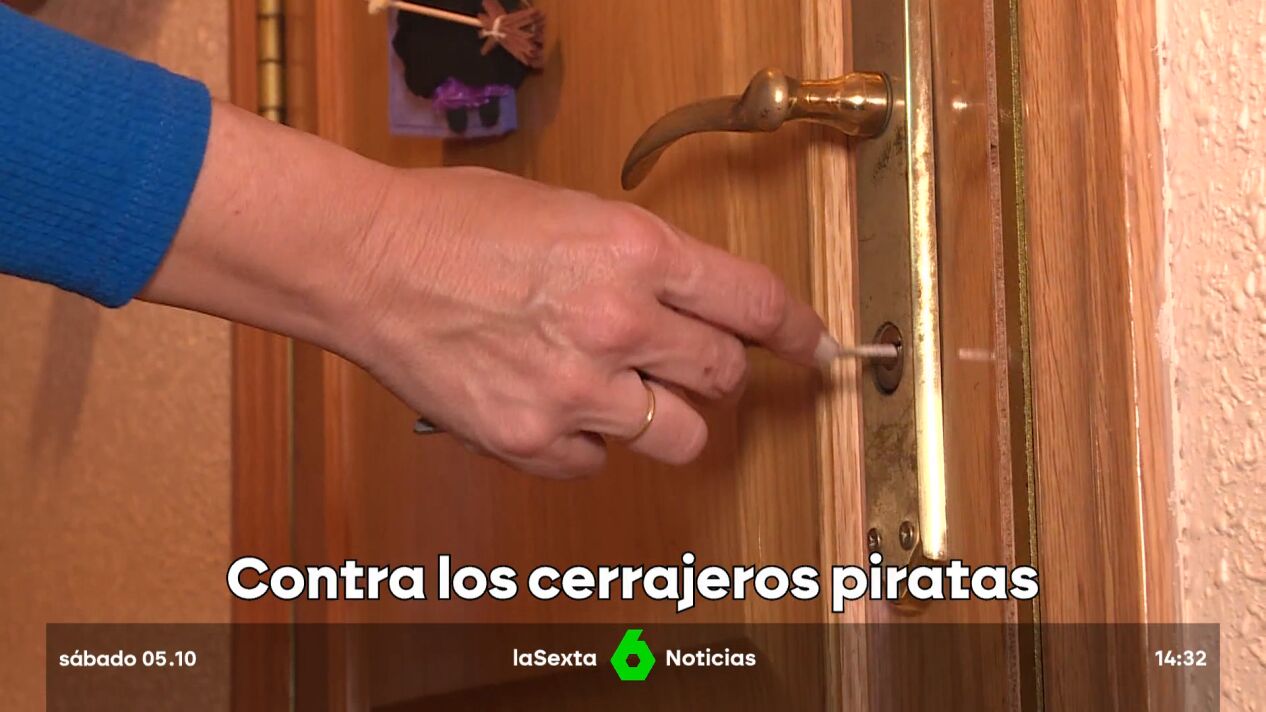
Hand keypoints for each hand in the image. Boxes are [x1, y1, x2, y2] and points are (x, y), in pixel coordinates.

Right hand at [337, 167, 835, 476]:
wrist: (366, 261)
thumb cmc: (457, 225)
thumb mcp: (576, 213)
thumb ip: (647, 261)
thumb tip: (699, 305)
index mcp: (636, 252)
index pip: (755, 304)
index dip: (797, 331)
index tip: (814, 349)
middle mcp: (618, 323)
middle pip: (724, 378)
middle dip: (715, 371)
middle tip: (686, 361)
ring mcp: (576, 390)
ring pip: (680, 437)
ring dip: (661, 416)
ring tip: (615, 388)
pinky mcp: (532, 440)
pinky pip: (597, 462)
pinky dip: (586, 442)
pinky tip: (551, 402)